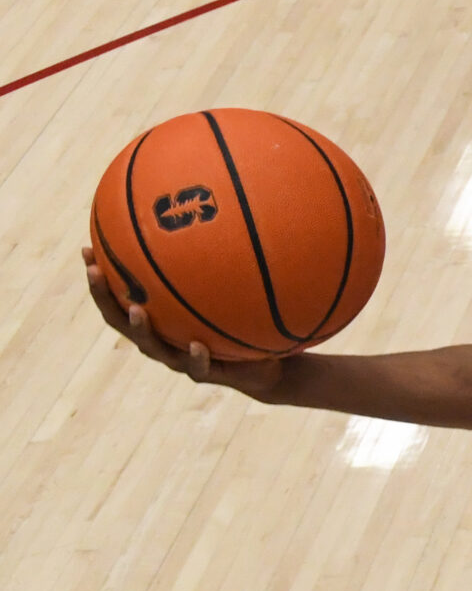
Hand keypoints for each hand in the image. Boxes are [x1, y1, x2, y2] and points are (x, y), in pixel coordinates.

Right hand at [83, 247, 283, 397]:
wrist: (265, 365)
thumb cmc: (240, 321)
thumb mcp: (229, 290)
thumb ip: (215, 262)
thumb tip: (212, 216)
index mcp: (157, 320)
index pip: (119, 297)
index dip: (101, 277)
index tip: (87, 250)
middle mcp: (161, 339)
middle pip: (120, 320)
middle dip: (105, 296)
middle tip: (96, 272)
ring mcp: (180, 359)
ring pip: (152, 347)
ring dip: (142, 329)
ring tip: (137, 311)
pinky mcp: (207, 374)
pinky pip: (198, 368)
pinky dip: (197, 357)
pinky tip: (197, 345)